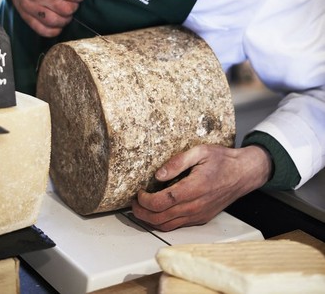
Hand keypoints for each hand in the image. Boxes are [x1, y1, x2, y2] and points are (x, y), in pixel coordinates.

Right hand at [0, 0, 86, 36]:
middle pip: (65, 9)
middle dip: (74, 5)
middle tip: (73, 1)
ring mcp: (29, 7)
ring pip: (56, 22)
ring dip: (66, 18)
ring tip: (66, 9)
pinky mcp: (26, 18)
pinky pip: (45, 31)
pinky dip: (56, 29)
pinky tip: (58, 19)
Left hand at [131, 144, 271, 230]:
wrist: (243, 173)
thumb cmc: (223, 160)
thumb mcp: (200, 151)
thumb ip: (177, 162)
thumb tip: (159, 174)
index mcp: (194, 188)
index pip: (162, 202)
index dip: (145, 200)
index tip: (139, 192)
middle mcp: (196, 206)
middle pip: (161, 218)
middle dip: (142, 213)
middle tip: (134, 202)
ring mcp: (199, 215)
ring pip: (168, 226)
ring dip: (150, 220)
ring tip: (141, 208)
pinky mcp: (201, 218)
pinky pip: (178, 225)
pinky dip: (163, 221)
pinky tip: (158, 210)